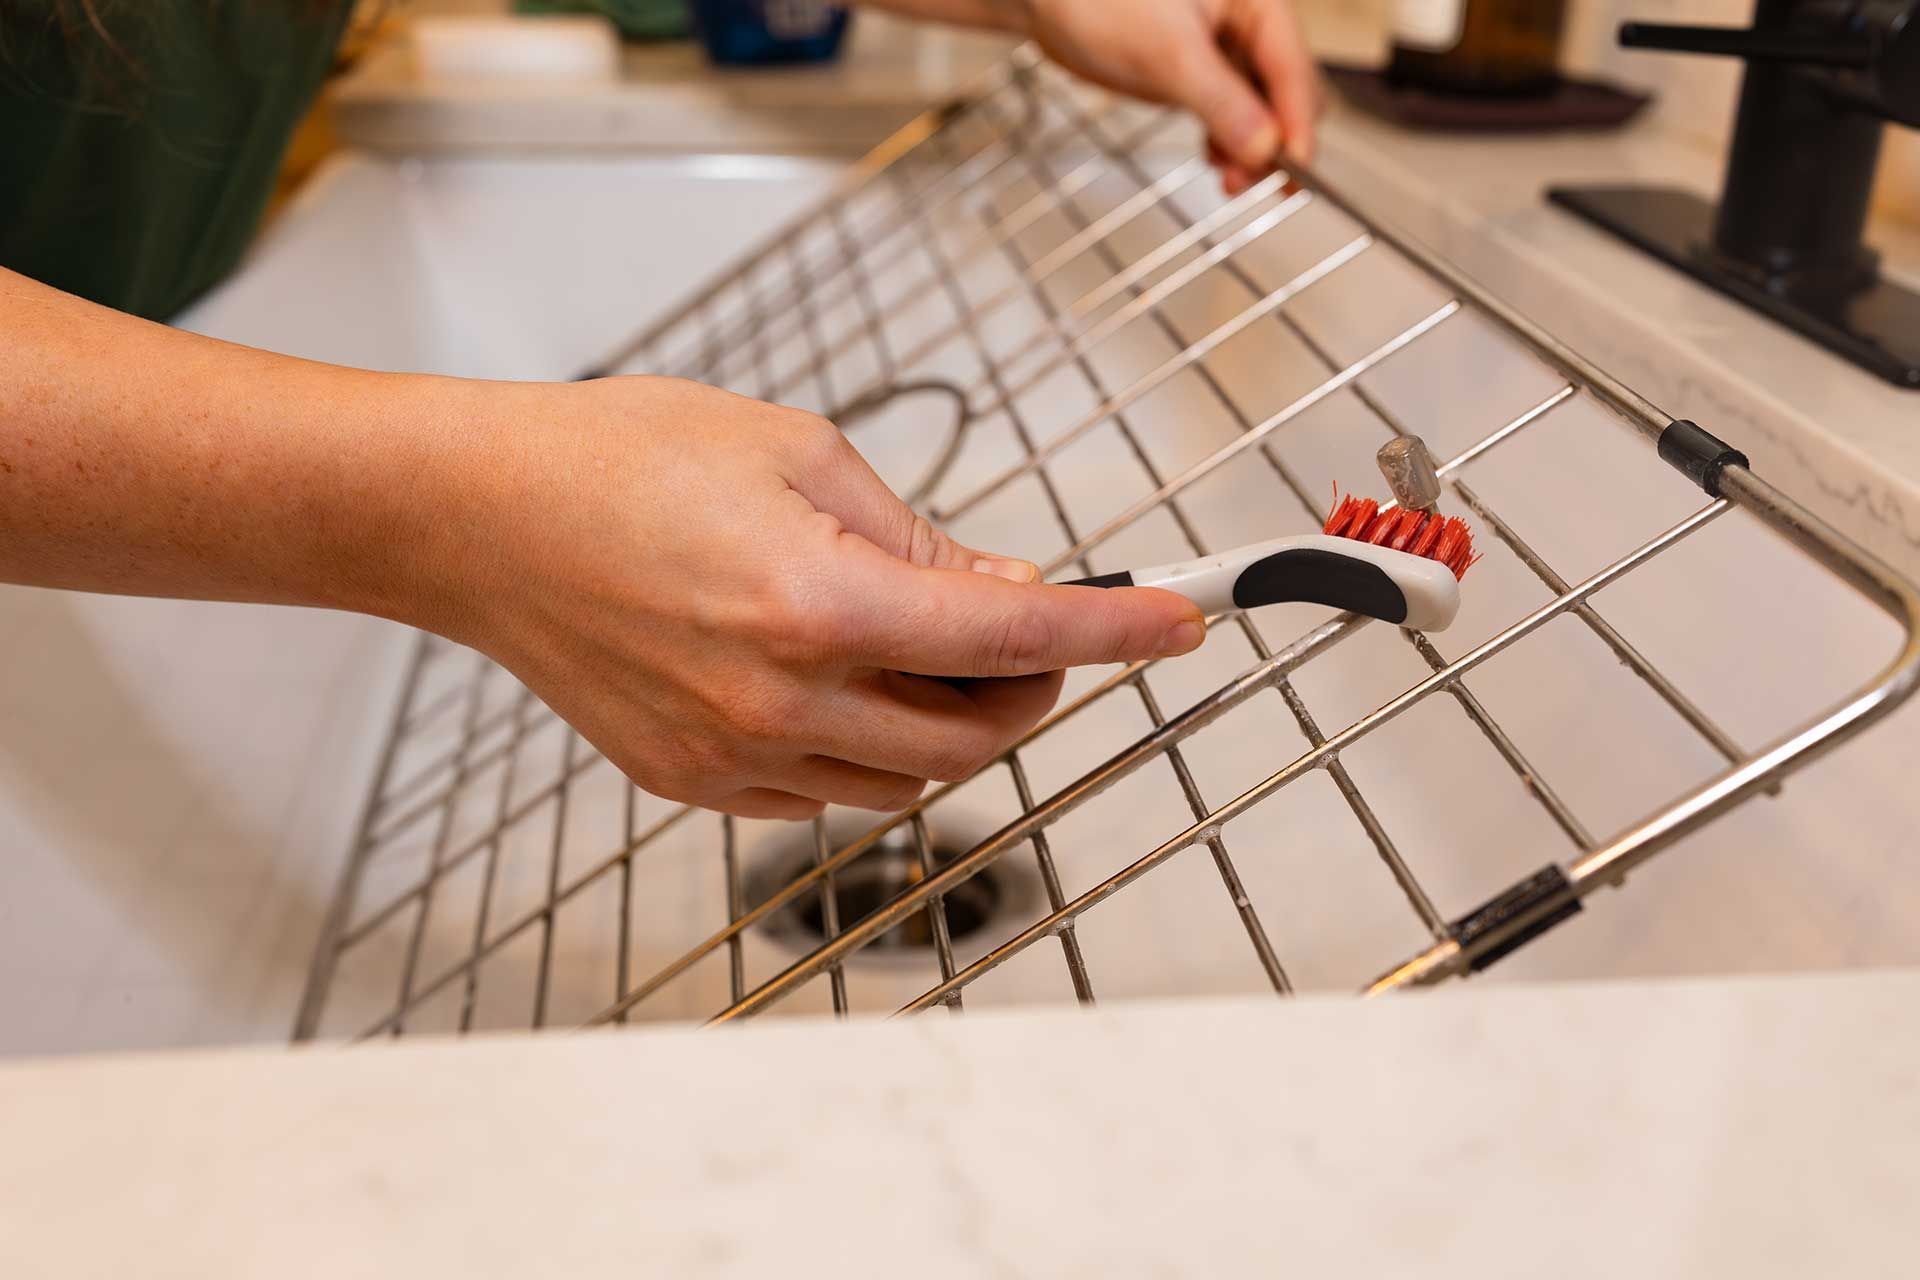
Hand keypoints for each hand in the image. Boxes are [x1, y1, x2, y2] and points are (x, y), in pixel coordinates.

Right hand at [413, 377, 1205, 819]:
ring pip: (908, 781)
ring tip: (920, 648)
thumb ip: (917, 538)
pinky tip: (837, 684)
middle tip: (1036, 632)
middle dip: (1034, 687)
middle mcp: (783, 700)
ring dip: (948, 723)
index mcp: (820, 602)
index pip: (1014, 638)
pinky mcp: (694, 783)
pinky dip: (866, 750)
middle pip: (976, 736)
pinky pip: (827, 794)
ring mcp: (734, 756)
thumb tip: (1003, 587)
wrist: (478, 519)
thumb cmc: (617, 458)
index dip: (1113, 630)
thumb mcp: (798, 452)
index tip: (1175, 623)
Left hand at [1021, 0, 1322, 192]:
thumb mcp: (1168, 53)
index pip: (1294, 70)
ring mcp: (1223, 50)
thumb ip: (1220, 100)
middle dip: (1276, 141)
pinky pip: (1229, 113)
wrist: (1048, 1)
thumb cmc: (1102, 1)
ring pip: (1259, 109)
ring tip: (1231, 183)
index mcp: (1257, 3)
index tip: (1293, 174)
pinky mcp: (1197, 72)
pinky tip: (1217, 163)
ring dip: (1252, 149)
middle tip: (1252, 185)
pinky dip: (1227, 141)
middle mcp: (1246, 24)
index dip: (1298, 126)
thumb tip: (1266, 149)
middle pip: (1285, 93)